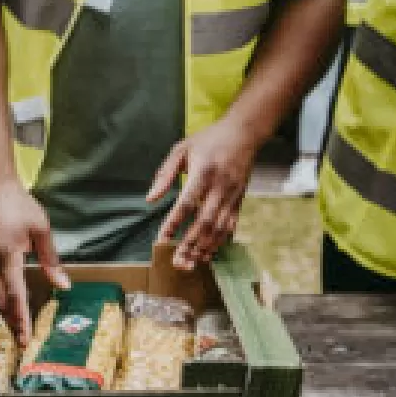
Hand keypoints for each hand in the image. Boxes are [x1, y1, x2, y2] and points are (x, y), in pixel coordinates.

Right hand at [0, 181, 70, 347]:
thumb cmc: (19, 204)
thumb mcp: (41, 230)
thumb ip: (51, 260)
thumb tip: (63, 286)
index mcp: (8, 257)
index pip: (16, 295)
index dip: (22, 318)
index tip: (26, 337)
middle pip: (2, 301)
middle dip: (12, 323)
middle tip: (22, 344)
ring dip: (7, 314)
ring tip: (17, 331)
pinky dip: (3, 300)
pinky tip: (10, 308)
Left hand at [148, 118, 260, 269]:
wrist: (244, 133)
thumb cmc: (209, 140)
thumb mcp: (181, 149)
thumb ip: (165, 174)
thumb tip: (151, 199)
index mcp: (203, 173)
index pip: (186, 202)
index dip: (174, 222)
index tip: (162, 238)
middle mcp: (219, 187)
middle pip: (204, 222)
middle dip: (190, 244)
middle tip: (178, 262)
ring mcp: (232, 195)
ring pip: (219, 228)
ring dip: (205, 248)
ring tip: (192, 263)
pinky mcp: (240, 200)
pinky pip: (231, 226)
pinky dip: (220, 242)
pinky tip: (209, 253)